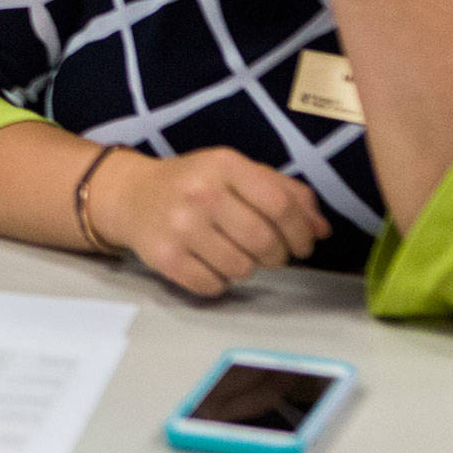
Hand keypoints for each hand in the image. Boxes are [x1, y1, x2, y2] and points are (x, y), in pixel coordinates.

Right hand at [89, 147, 331, 296]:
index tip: (304, 244)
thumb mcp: (237, 173)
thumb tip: (321, 230)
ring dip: (248, 268)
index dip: (301, 231)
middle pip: (264, 241)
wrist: (132, 195)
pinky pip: (213, 286)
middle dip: (278, 256)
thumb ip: (285, 192)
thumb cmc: (195, 183)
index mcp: (224, 165)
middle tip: (270, 254)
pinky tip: (210, 264)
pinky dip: (220, 282)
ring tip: (235, 254)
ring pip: (242, 269)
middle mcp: (201, 193)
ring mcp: (180, 227)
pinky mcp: (164, 258)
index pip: (280, 204)